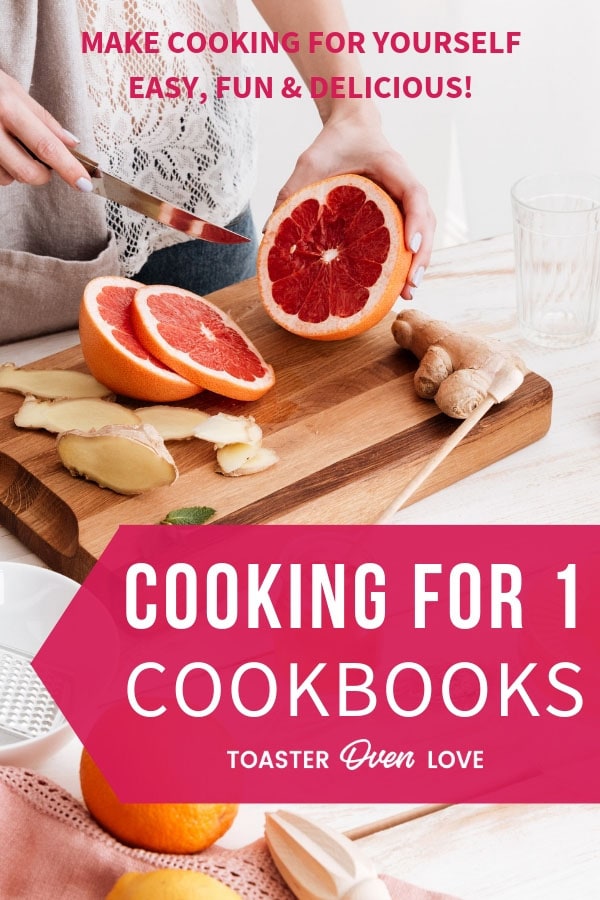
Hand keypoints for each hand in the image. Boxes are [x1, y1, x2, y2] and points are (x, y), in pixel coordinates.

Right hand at [0, 70, 91, 190]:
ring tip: (4, 143)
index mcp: (7, 106)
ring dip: (14, 170)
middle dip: (41, 174)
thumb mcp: (10, 88)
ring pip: (7, 179)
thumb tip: (72, 143)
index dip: (69, 168)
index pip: (46, 145)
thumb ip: (42, 118)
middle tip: (41, 162)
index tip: (86, 184)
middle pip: (28, 172)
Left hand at [274, 105, 435, 299]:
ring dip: (418, 263)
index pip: (413, 194)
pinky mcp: (397, 211)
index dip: (414, 221)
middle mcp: (404, 185)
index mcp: (391, 167)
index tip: (408, 247)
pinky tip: (395, 284)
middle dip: (421, 255)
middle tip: (409, 287)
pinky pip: (410, 235)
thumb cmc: (334, 143)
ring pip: (423, 231)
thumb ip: (291, 192)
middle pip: (426, 221)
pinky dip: (407, 258)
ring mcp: (404, 200)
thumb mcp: (309, 162)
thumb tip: (270, 234)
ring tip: (406, 294)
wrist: (350, 128)